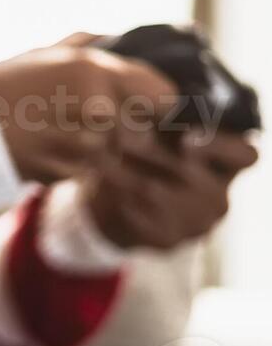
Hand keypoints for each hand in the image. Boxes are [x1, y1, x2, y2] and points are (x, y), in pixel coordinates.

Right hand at [0, 32, 180, 183]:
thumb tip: (127, 43)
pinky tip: (49, 150)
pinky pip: (91, 173)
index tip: (141, 105)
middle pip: (143, 131)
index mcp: (95, 71)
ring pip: (117, 154)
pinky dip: (76, 166)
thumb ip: (94, 47)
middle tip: (86, 120)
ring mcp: (84, 146)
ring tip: (61, 134)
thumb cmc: (4, 84)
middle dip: (123, 129)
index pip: (165, 97)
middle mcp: (97, 109)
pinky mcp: (69, 174)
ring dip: (99, 150)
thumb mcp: (48, 53)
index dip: (156, 103)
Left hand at [81, 129, 258, 250]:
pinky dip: (118, 198)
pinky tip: (103, 185)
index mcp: (227, 166)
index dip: (221, 147)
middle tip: (120, 139)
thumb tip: (155, 105)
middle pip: (192, 173)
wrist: (119, 205)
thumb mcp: (158, 135)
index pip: (246, 156)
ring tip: (98, 156)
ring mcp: (198, 223)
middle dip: (153, 153)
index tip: (186, 139)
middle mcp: (219, 197)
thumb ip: (165, 122)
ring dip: (125, 172)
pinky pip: (141, 219)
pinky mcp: (169, 240)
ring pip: (159, 194)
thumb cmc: (145, 158)